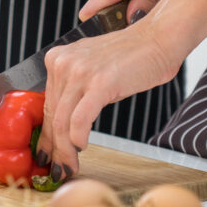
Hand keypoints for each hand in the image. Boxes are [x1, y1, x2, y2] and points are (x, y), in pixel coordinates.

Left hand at [35, 17, 181, 179]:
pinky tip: (82, 146)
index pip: (47, 105)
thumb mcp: (92, 69)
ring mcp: (80, 72)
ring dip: (66, 150)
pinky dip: (78, 137)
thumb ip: (75, 90)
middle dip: (55, 148)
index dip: (47, 134)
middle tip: (59, 168)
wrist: (159, 38)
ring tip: (71, 166)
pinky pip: (80, 119)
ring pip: (62, 121)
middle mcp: (63, 63)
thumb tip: (64, 127)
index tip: (47, 153)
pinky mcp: (99, 82)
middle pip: (52, 115)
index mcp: (57, 59)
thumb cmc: (131, 57)